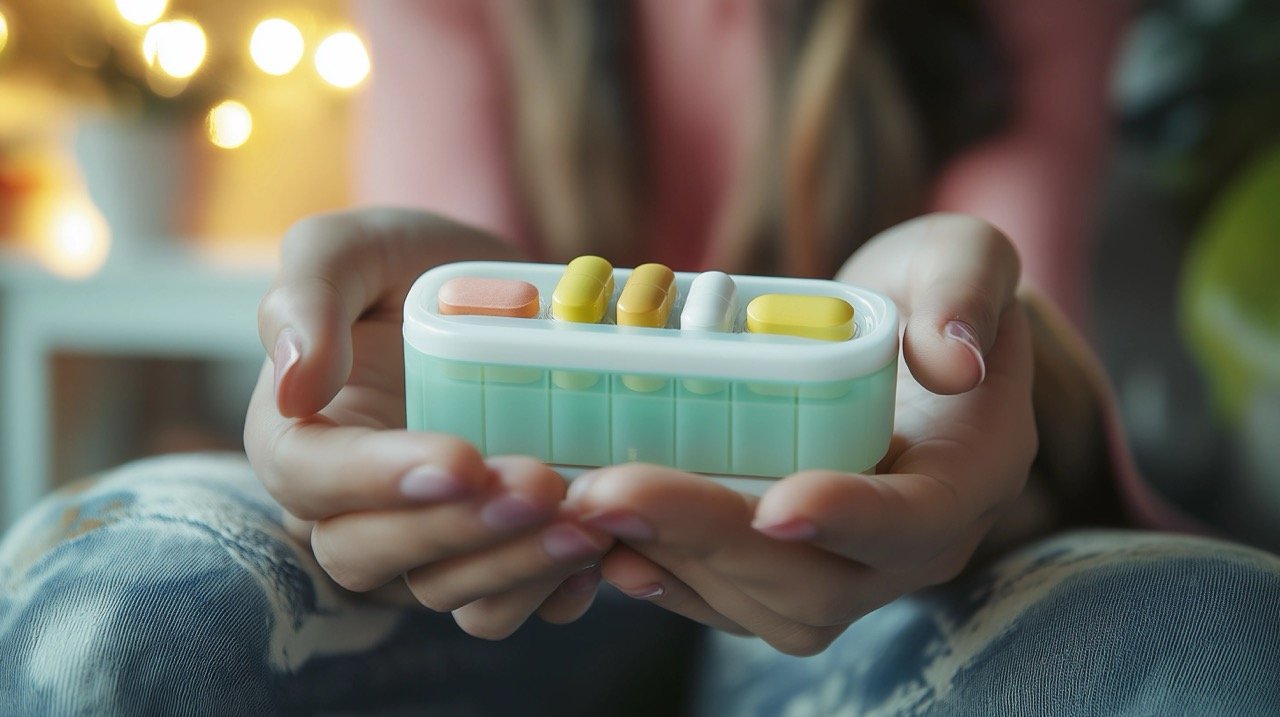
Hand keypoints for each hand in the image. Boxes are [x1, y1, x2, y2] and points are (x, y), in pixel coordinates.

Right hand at [243, 208, 612, 638]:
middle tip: (542, 484)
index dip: (379, 480)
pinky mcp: (485, 558)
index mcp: (299, 437)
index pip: (312, 480)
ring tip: (588, 522)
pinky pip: (505, 605)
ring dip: (514, 567)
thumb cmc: (409, 265)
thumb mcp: (356, 248)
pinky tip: (603, 551)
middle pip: (373, 554)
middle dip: (460, 528)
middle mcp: (349, 507)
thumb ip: (307, 294)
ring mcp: (420, 542)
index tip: (460, 458)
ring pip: (445, 593)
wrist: (496, 294)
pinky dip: (552, 592)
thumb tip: (293, 384)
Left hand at [563, 213, 1035, 654]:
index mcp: (968, 474)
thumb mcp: (963, 255)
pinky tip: (601, 539)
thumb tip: (954, 361)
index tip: (776, 503)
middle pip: (817, 579)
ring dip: (669, 558)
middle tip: (608, 492)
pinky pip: (728, 599)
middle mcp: (912, 546)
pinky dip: (662, 574)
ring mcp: (849, 569)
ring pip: (762, 601)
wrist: (895, 341)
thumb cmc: (932, 289)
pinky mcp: (789, 571)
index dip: (848, 520)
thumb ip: (966, 287)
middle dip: (708, 538)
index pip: (916, 521)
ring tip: (583, 507)